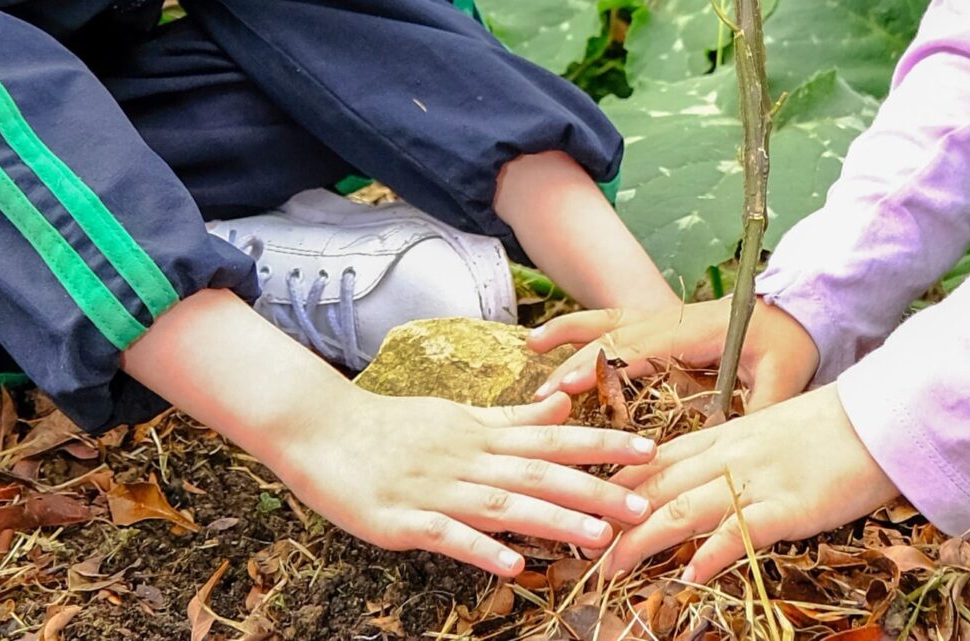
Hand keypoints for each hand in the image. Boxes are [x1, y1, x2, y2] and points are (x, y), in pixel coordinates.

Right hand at [121, 292, 658, 577]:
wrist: (319, 428)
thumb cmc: (392, 425)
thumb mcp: (458, 413)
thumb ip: (512, 417)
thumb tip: (564, 404)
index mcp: (482, 433)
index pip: (554, 436)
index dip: (603, 443)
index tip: (650, 449)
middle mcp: (468, 458)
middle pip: (541, 473)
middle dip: (596, 490)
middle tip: (645, 505)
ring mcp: (437, 489)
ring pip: (504, 504)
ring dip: (553, 521)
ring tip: (597, 538)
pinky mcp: (403, 519)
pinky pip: (449, 537)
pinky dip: (482, 549)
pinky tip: (514, 565)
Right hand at [528, 297, 819, 407]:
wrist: (797, 308)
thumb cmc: (789, 342)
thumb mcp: (784, 377)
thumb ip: (762, 409)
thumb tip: (741, 444)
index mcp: (695, 334)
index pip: (640, 351)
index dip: (603, 371)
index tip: (570, 389)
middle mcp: (671, 323)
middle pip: (614, 341)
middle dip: (577, 367)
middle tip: (543, 396)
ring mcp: (663, 321)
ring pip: (608, 325)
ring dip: (572, 336)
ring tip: (534, 346)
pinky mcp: (661, 326)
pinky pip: (614, 321)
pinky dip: (581, 326)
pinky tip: (551, 338)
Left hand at [601, 386, 899, 582]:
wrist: (884, 417)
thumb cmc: (834, 427)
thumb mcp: (773, 432)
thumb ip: (737, 453)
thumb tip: (708, 480)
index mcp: (726, 437)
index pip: (657, 459)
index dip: (617, 484)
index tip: (586, 505)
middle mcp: (731, 457)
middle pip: (658, 487)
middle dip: (615, 520)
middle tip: (583, 548)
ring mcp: (757, 481)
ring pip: (685, 508)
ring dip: (643, 541)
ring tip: (613, 569)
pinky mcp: (790, 506)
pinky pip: (743, 530)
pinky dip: (714, 552)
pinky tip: (691, 574)